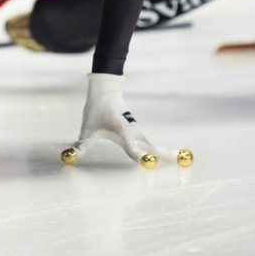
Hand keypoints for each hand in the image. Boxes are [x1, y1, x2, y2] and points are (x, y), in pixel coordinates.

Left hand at [63, 73, 177, 166]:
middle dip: (166, 156)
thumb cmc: (96, 110)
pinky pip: (152, 144)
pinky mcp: (139, 133)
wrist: (106, 91)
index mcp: (122, 132)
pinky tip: (173, 159)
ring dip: (169, 154)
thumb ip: (81, 146)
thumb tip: (69, 157)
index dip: (140, 155)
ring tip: (185, 160)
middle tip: (183, 163)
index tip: (149, 162)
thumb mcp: (87, 130)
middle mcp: (133, 133)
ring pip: (155, 145)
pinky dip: (163, 152)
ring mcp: (138, 133)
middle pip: (153, 147)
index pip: (132, 147)